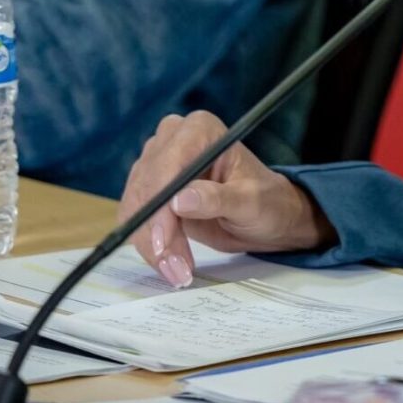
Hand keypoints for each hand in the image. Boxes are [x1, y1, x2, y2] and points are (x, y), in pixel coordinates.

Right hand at [118, 110, 334, 287]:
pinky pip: (136, 218)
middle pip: (146, 188)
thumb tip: (180, 200)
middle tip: (175, 268)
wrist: (265, 216)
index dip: (159, 206)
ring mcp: (158, 164)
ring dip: (152, 245)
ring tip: (177, 272)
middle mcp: (173, 140)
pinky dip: (149, 245)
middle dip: (156, 233)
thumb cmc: (266, 201)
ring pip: (136, 207)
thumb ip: (218, 199)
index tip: (163, 243)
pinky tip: (168, 264)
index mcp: (200, 130)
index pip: (167, 165)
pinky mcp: (151, 190)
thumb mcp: (251, 202)